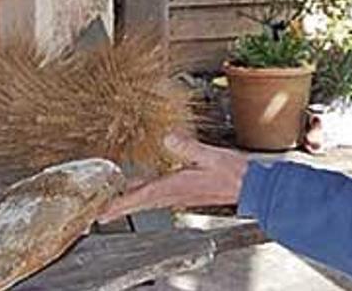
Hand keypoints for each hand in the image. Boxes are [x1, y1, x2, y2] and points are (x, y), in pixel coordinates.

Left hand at [98, 134, 248, 222]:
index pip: (142, 196)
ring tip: (115, 202)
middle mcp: (176, 193)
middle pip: (140, 202)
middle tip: (100, 213)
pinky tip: (145, 188)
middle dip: (120, 207)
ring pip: (149, 200)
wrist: (251, 186)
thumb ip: (189, 147)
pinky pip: (160, 196)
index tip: (102, 211)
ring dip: (131, 202)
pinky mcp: (187, 192)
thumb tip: (167, 138)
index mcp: (177, 185)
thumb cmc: (234, 173)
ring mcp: (181, 195)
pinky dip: (146, 194)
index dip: (120, 203)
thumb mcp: (211, 155)